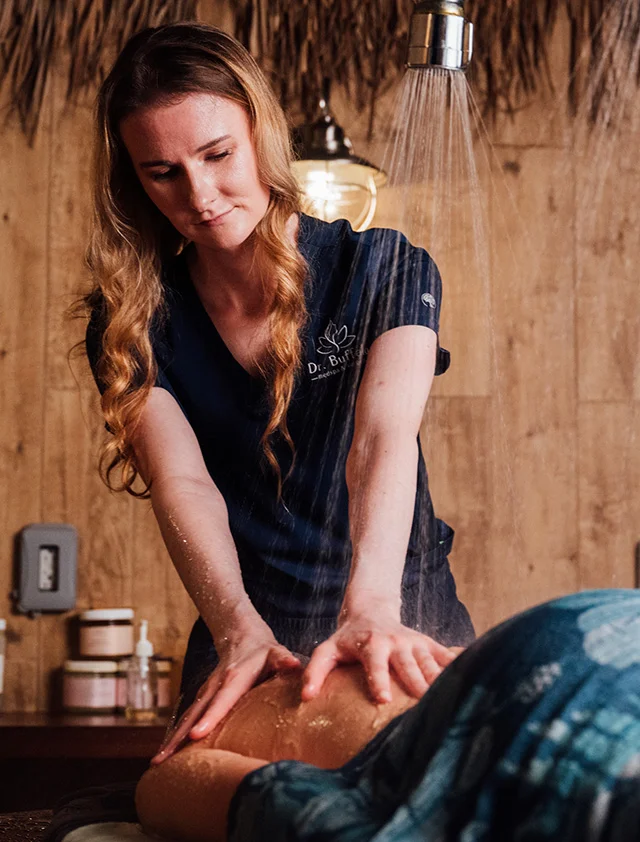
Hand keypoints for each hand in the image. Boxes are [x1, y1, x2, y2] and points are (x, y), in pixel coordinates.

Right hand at [151, 620, 300, 764]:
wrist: (241, 636)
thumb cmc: (263, 651)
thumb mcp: (276, 653)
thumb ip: (284, 661)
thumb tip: (295, 666)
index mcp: (233, 679)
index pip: (221, 700)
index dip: (209, 717)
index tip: (196, 735)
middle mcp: (214, 686)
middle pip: (194, 713)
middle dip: (180, 736)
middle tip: (163, 759)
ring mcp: (205, 692)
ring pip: (186, 717)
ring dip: (172, 739)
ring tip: (157, 763)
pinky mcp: (202, 698)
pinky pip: (187, 718)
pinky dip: (176, 735)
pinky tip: (167, 755)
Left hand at [301, 600, 459, 703]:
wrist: (371, 611)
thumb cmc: (347, 639)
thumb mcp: (327, 649)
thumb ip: (316, 671)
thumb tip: (307, 697)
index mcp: (371, 644)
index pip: (375, 663)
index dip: (379, 679)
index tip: (383, 698)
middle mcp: (396, 642)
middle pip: (409, 665)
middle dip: (418, 684)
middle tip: (426, 704)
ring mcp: (416, 643)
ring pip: (431, 662)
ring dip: (443, 679)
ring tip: (455, 700)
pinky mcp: (429, 644)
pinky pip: (448, 654)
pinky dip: (462, 663)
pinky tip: (479, 674)